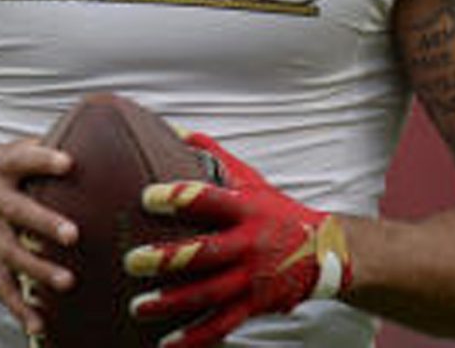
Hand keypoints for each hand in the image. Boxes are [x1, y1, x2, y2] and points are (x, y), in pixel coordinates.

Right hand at [0, 139, 77, 335]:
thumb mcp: (2, 152)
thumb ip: (38, 149)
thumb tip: (87, 139)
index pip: (22, 157)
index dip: (44, 159)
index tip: (69, 162)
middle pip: (16, 210)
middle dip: (44, 223)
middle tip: (72, 234)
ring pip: (10, 253)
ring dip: (38, 270)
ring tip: (66, 282)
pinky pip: (0, 285)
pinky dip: (19, 307)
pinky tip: (39, 324)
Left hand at [123, 131, 350, 347]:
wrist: (323, 251)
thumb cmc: (274, 208)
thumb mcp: (249, 177)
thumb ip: (211, 154)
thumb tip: (173, 129)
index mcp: (244, 208)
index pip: (209, 199)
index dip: (180, 197)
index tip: (147, 197)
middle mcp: (248, 243)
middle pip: (205, 253)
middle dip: (168, 259)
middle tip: (132, 260)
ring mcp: (251, 278)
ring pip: (209, 294)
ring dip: (171, 303)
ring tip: (137, 305)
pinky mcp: (254, 305)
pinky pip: (221, 325)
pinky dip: (195, 338)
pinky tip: (166, 344)